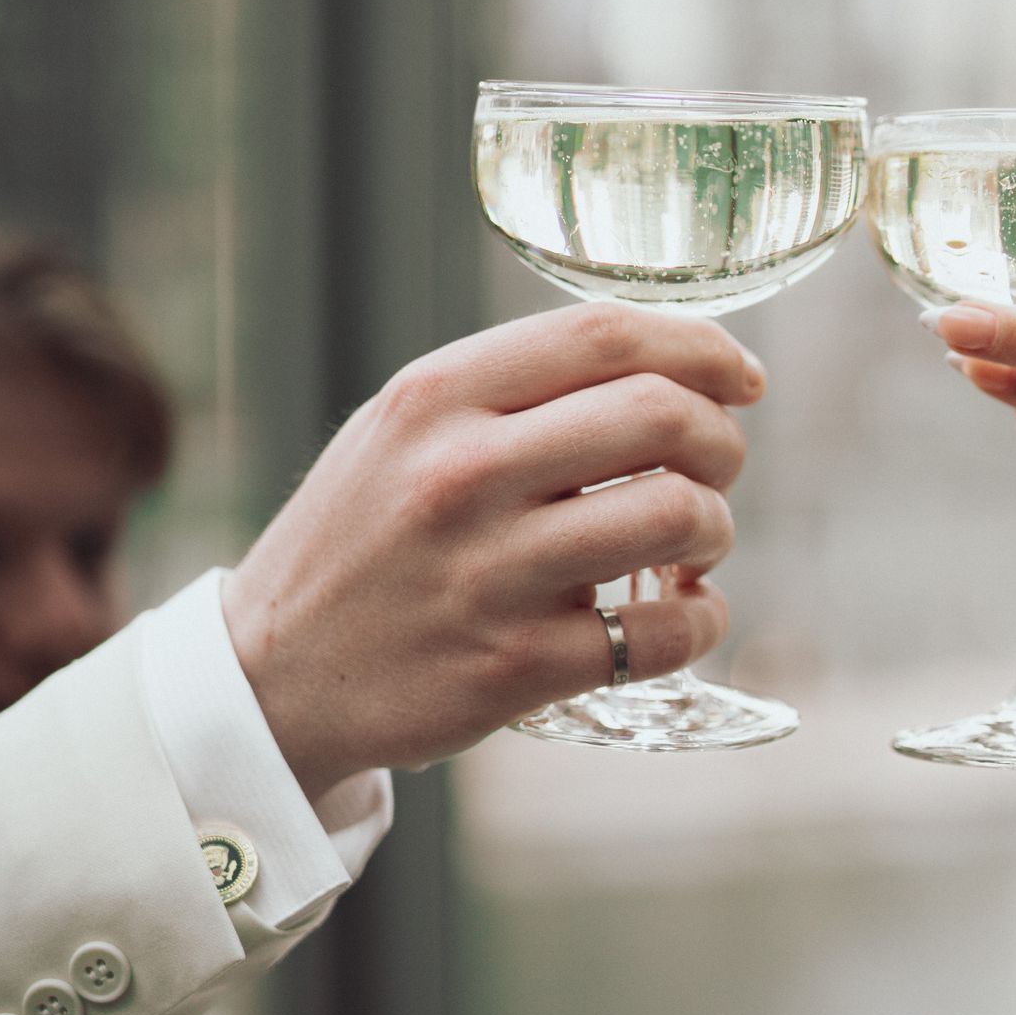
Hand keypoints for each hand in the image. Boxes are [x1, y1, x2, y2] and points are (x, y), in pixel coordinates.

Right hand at [223, 303, 763, 796]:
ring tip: (691, 547)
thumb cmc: (364, 541)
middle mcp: (462, 475)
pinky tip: (679, 616)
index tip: (741, 376)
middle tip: (717, 468)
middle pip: (662, 417)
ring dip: (716, 529)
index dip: (702, 347)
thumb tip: (669, 368)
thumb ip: (515, 390)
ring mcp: (491, 575)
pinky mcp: (516, 667)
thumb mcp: (403, 431)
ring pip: (678, 516)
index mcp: (437, 398)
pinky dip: (699, 622)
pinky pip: (663, 633)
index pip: (606, 336)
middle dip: (722, 440)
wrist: (274, 677)